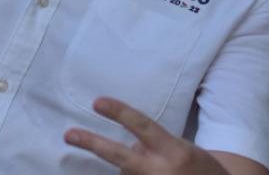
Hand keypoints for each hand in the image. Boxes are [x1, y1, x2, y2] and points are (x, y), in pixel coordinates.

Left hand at [64, 97, 229, 174]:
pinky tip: (153, 171)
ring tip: (159, 169)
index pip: (141, 126)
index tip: (97, 102)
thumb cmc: (199, 167)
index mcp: (174, 151)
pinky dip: (133, 173)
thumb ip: (154, 144)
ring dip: (132, 168)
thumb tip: (127, 147)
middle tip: (69, 135)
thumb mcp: (181, 149)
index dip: (119, 112)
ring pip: (124, 171)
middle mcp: (160, 170)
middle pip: (118, 155)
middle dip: (91, 143)